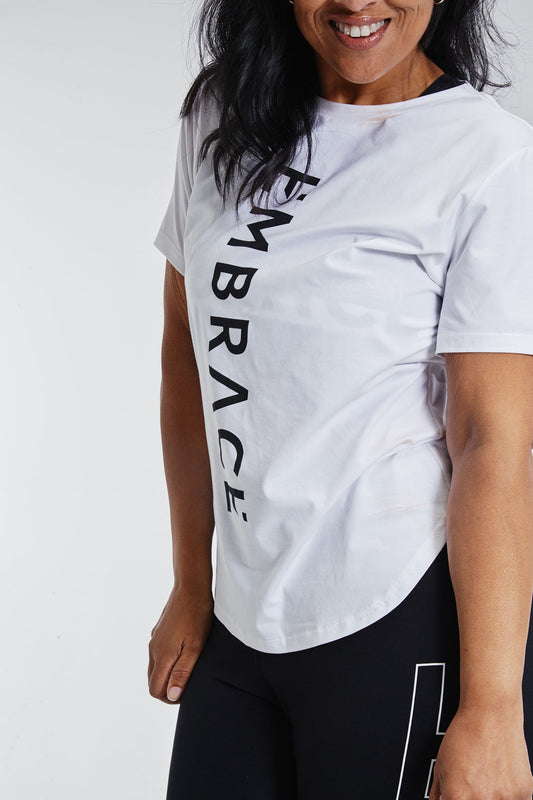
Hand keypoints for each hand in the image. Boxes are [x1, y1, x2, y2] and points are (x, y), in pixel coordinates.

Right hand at [147, 585, 213, 703]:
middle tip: (190, 683)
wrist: (191, 587)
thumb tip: (171, 696)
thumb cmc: (197, 617)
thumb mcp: (195, 647)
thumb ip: (182, 672)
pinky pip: (158, 653)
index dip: (170, 698)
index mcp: (161, 655)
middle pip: (152, 681)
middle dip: (168, 688)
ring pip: (155, 667)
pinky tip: (184, 651)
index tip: (187, 692)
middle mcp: (153, 649)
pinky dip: (167, 661)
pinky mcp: (159, 631)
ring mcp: (154, 639)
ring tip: (189, 667)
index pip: (155, 690)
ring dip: (168, 674)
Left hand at [429, 701, 532, 799]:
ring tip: (488, 778)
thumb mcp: (441, 765)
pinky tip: (501, 777)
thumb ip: (439, 793)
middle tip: (474, 783)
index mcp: (458, 797)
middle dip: (471, 797)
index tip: (457, 794)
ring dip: (492, 797)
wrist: (490, 715)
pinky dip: (507, 794)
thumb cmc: (466, 735)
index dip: (454, 799)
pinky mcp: (523, 794)